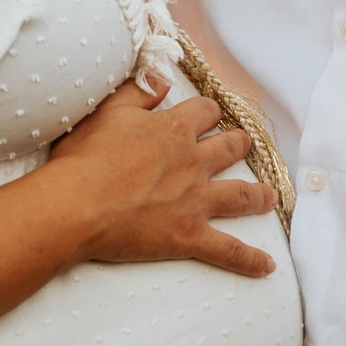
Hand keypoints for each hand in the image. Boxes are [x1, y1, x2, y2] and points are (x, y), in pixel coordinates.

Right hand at [45, 76, 278, 275]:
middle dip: (239, 146)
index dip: (207, 113)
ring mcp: (195, 200)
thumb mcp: (106, 112)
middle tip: (243, 147)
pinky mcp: (188, 236)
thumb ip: (138, 93)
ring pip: (240, 194)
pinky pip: (228, 249)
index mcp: (173, 130)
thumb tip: (161, 80)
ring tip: (270, 198)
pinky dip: (249, 259)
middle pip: (231, 148)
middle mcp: (192, 162)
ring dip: (259, 196)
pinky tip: (267, 266)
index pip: (206, 112)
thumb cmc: (83, 160)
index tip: (207, 116)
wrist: (75, 206)